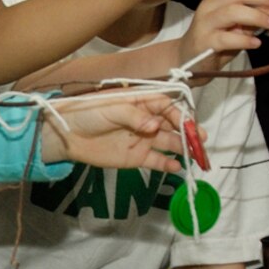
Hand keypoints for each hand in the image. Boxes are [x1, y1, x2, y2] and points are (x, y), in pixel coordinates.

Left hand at [37, 93, 184, 172]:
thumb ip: (134, 117)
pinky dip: (168, 164)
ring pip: (168, 142)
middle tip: (200, 139)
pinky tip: (177, 167)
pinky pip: (157, 160)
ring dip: (182, 147)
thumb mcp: (110, 109)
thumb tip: (154, 125)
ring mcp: (143, 139)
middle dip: (188, 131)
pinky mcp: (137, 157)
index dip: (178, 113)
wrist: (68, 135)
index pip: (166, 105)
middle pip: (172, 125)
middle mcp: (146, 120)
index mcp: (141, 102)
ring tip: (195, 155)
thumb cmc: (88, 113)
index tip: (186, 123)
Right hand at [176, 0, 268, 67]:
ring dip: (255, 16)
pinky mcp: (205, 42)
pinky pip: (227, 38)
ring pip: (231, 12)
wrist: (190, 60)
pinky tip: (256, 43)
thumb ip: (253, 13)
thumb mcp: (235, 22)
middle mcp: (208, 5)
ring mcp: (205, 23)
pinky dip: (245, 40)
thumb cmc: (217, 37)